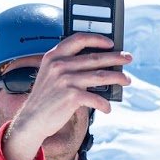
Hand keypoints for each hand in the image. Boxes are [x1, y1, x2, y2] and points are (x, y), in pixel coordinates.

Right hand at [2, 33, 132, 159]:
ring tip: (127, 80)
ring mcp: (65, 80)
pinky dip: (105, 104)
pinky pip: (96, 98)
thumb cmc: (46, 98)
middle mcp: (59, 65)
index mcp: (54, 56)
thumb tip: (100, 66)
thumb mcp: (51, 75)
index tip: (110, 43)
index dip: (97, 39)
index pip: (78, 39)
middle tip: (128, 58)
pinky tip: (107, 108)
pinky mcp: (71, 96)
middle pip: (95, 57)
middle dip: (116, 57)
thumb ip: (68, 66)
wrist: (32, 119)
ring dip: (118, 77)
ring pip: (101, 75)